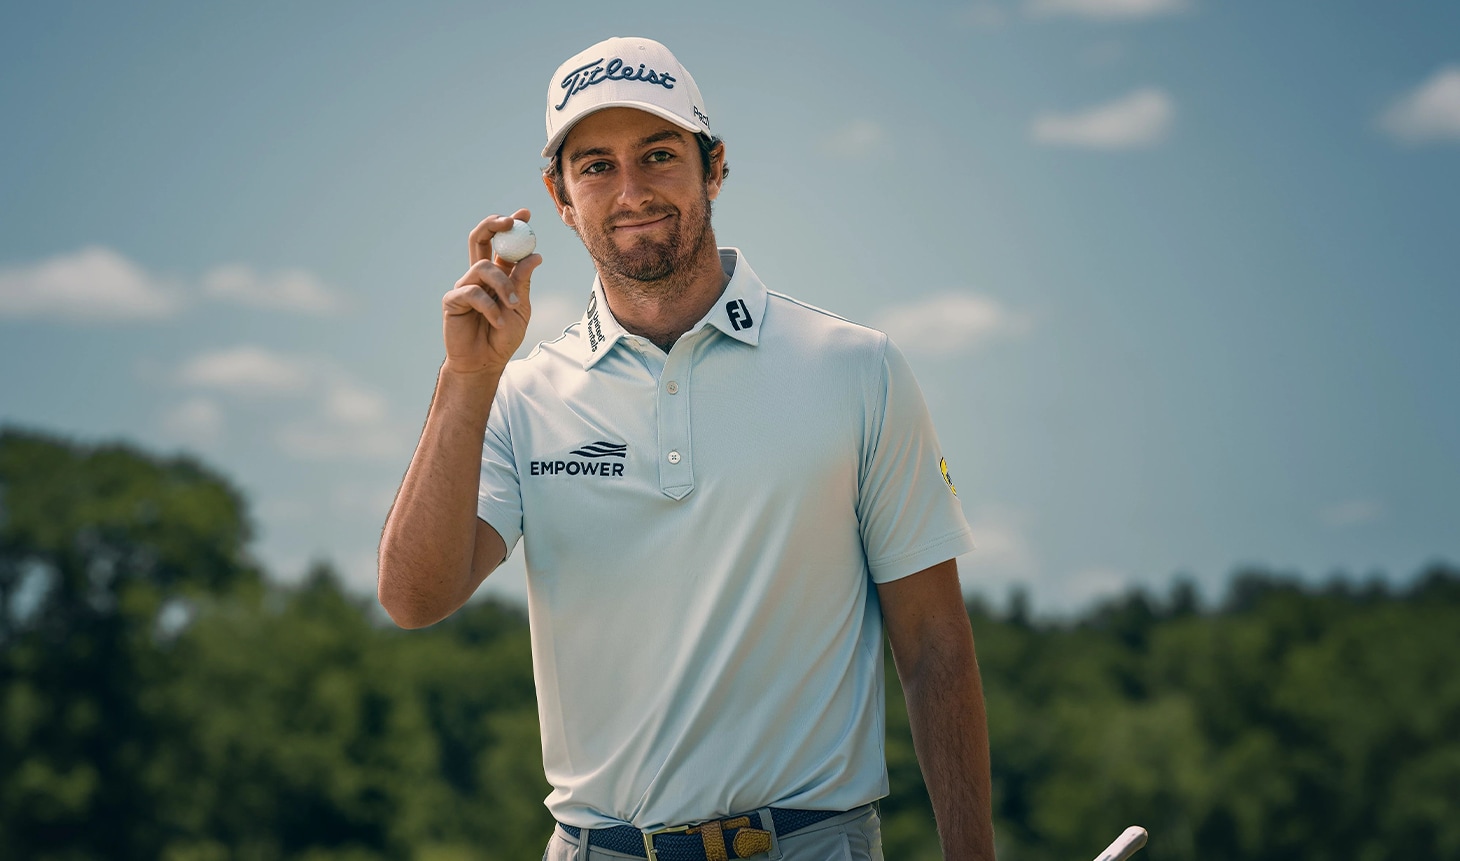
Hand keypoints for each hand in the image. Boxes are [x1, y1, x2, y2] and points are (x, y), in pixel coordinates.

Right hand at [441, 209, 543, 375]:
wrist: (485, 363)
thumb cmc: (502, 337)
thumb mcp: (521, 308)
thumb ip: (523, 282)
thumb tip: (535, 255)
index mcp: (497, 274)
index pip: (502, 244)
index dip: (510, 225)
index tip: (525, 213)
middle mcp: (478, 276)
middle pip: (480, 239)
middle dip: (494, 225)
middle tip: (510, 222)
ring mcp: (464, 285)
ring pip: (483, 267)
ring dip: (503, 285)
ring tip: (513, 306)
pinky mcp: (453, 300)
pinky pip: (473, 293)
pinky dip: (490, 307)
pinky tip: (498, 322)